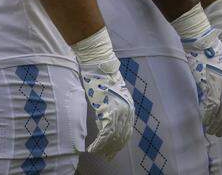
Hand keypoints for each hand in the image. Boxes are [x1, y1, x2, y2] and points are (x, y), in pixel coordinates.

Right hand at [72, 30, 134, 158]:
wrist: (98, 65)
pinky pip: (105, 131)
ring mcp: (118, 108)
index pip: (128, 128)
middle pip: (122, 134)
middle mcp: (126, 108)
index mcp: (128, 104)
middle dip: (114, 147)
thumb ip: (109, 109)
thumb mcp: (108, 96)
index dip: (121, 141)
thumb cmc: (101, 78)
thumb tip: (105, 122)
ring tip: (98, 153)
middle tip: (107, 156)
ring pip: (114, 135)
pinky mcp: (107, 108)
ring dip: (105, 147)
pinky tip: (93, 148)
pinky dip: (100, 142)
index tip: (115, 150)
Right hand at [180, 27, 221, 136]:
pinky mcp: (209, 83)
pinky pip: (211, 104)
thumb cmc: (209, 53)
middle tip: (218, 133)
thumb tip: (219, 96)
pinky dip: (208, 116)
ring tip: (211, 130)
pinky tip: (205, 122)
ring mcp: (221, 83)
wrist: (202, 41)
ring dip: (216, 123)